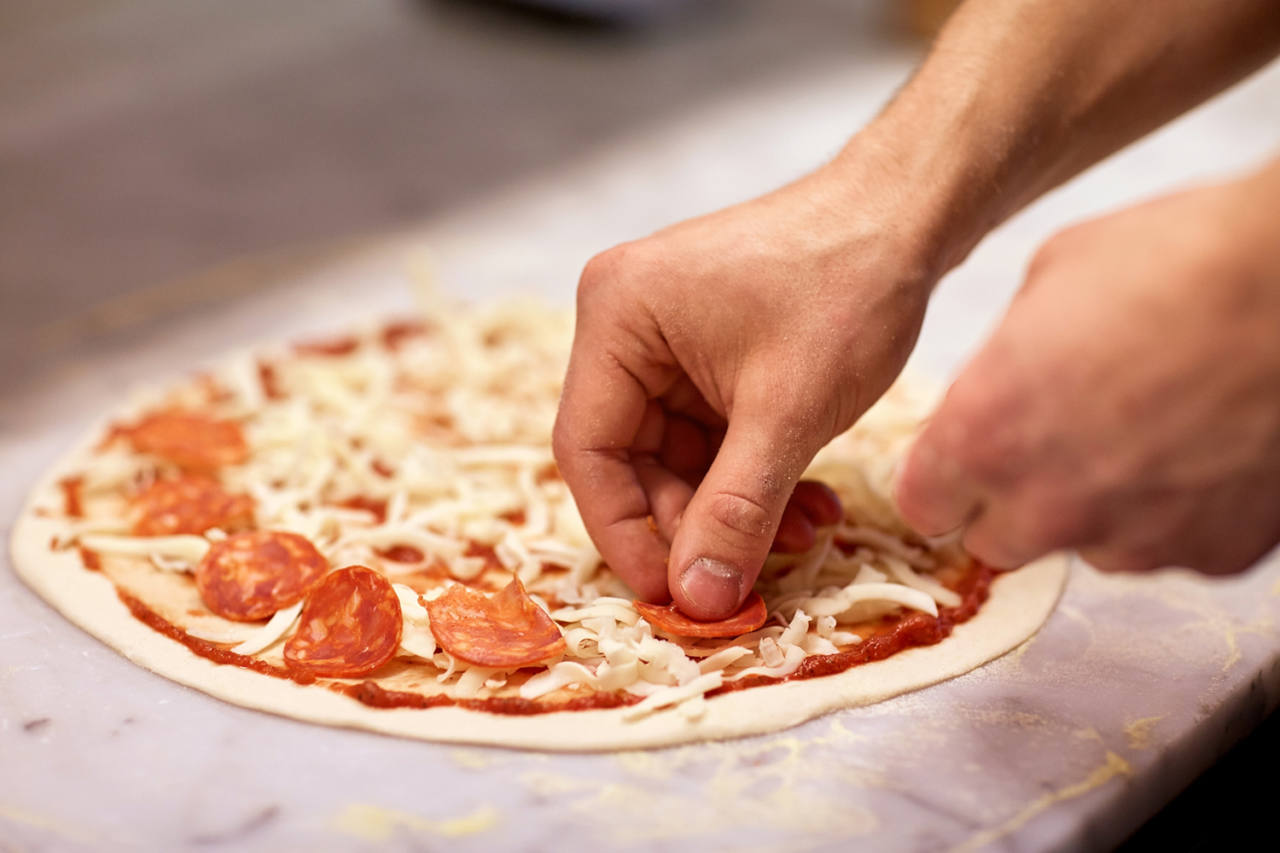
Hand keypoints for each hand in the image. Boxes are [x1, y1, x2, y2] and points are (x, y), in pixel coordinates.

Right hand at [554, 154, 941, 618]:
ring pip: (678, 458)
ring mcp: (667, 339)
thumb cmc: (847, 288)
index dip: (626, 534)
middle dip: (694, 523)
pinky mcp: (707, 351)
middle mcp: (626, 326)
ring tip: (801, 535)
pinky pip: (712, 435)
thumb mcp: (787, 414)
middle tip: (748, 575)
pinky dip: (752, 475)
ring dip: (733, 507)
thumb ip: (735, 511)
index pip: (589, 451)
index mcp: (616, 318)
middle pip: (632, 460)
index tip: (677, 596)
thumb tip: (697, 601)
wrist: (912, 214)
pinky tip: (807, 503)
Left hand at [896, 167, 1279, 574]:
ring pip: (1085, 547)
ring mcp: (1134, 538)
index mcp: (983, 437)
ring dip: (1097, 508)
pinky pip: (1169, 546)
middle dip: (1010, 502)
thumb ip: (1001, 363)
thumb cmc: (1172, 259)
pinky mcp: (1212, 553)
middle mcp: (1048, 505)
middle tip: (1051, 444)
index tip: (959, 460)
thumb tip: (999, 386)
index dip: (940, 480)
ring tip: (1144, 434)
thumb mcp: (1045, 284)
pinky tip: (1200, 449)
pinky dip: (1175, 513)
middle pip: (995, 543)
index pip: (923, 506)